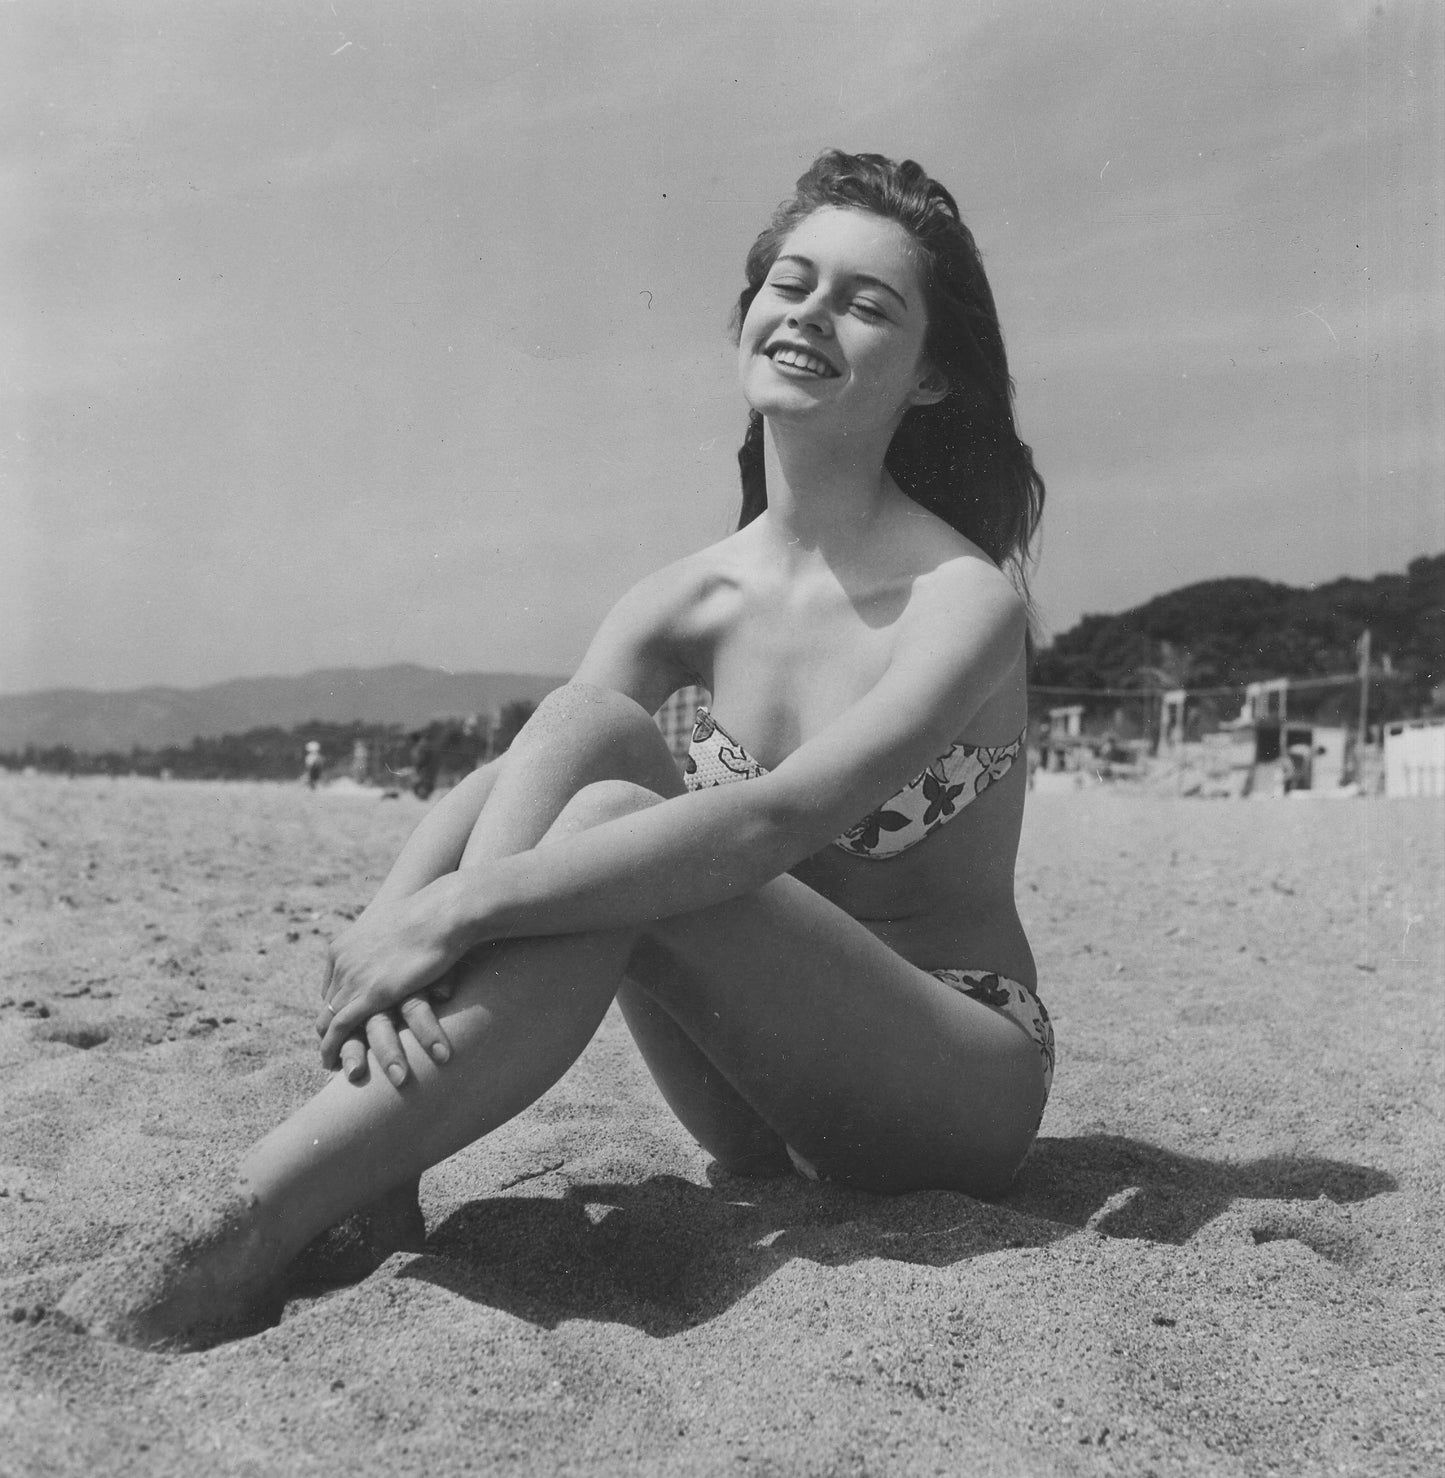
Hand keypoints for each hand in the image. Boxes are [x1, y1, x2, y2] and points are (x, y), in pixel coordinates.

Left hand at [317, 886, 461, 1067]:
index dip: (337, 1010)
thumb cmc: (432, 917)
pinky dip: (335, 1049)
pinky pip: (341, 1028)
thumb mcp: (397, 931)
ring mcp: (354, 977)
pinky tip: (340, 1067)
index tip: (344, 1027)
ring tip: (339, 1069)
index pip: (332, 988)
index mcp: (344, 947)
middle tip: (335, 1056)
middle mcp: (342, 962)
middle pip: (328, 1007)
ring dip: (335, 1049)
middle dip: (330, 1034)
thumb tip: (398, 958)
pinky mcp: (371, 994)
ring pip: (331, 1022)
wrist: (443, 911)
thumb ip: (387, 949)